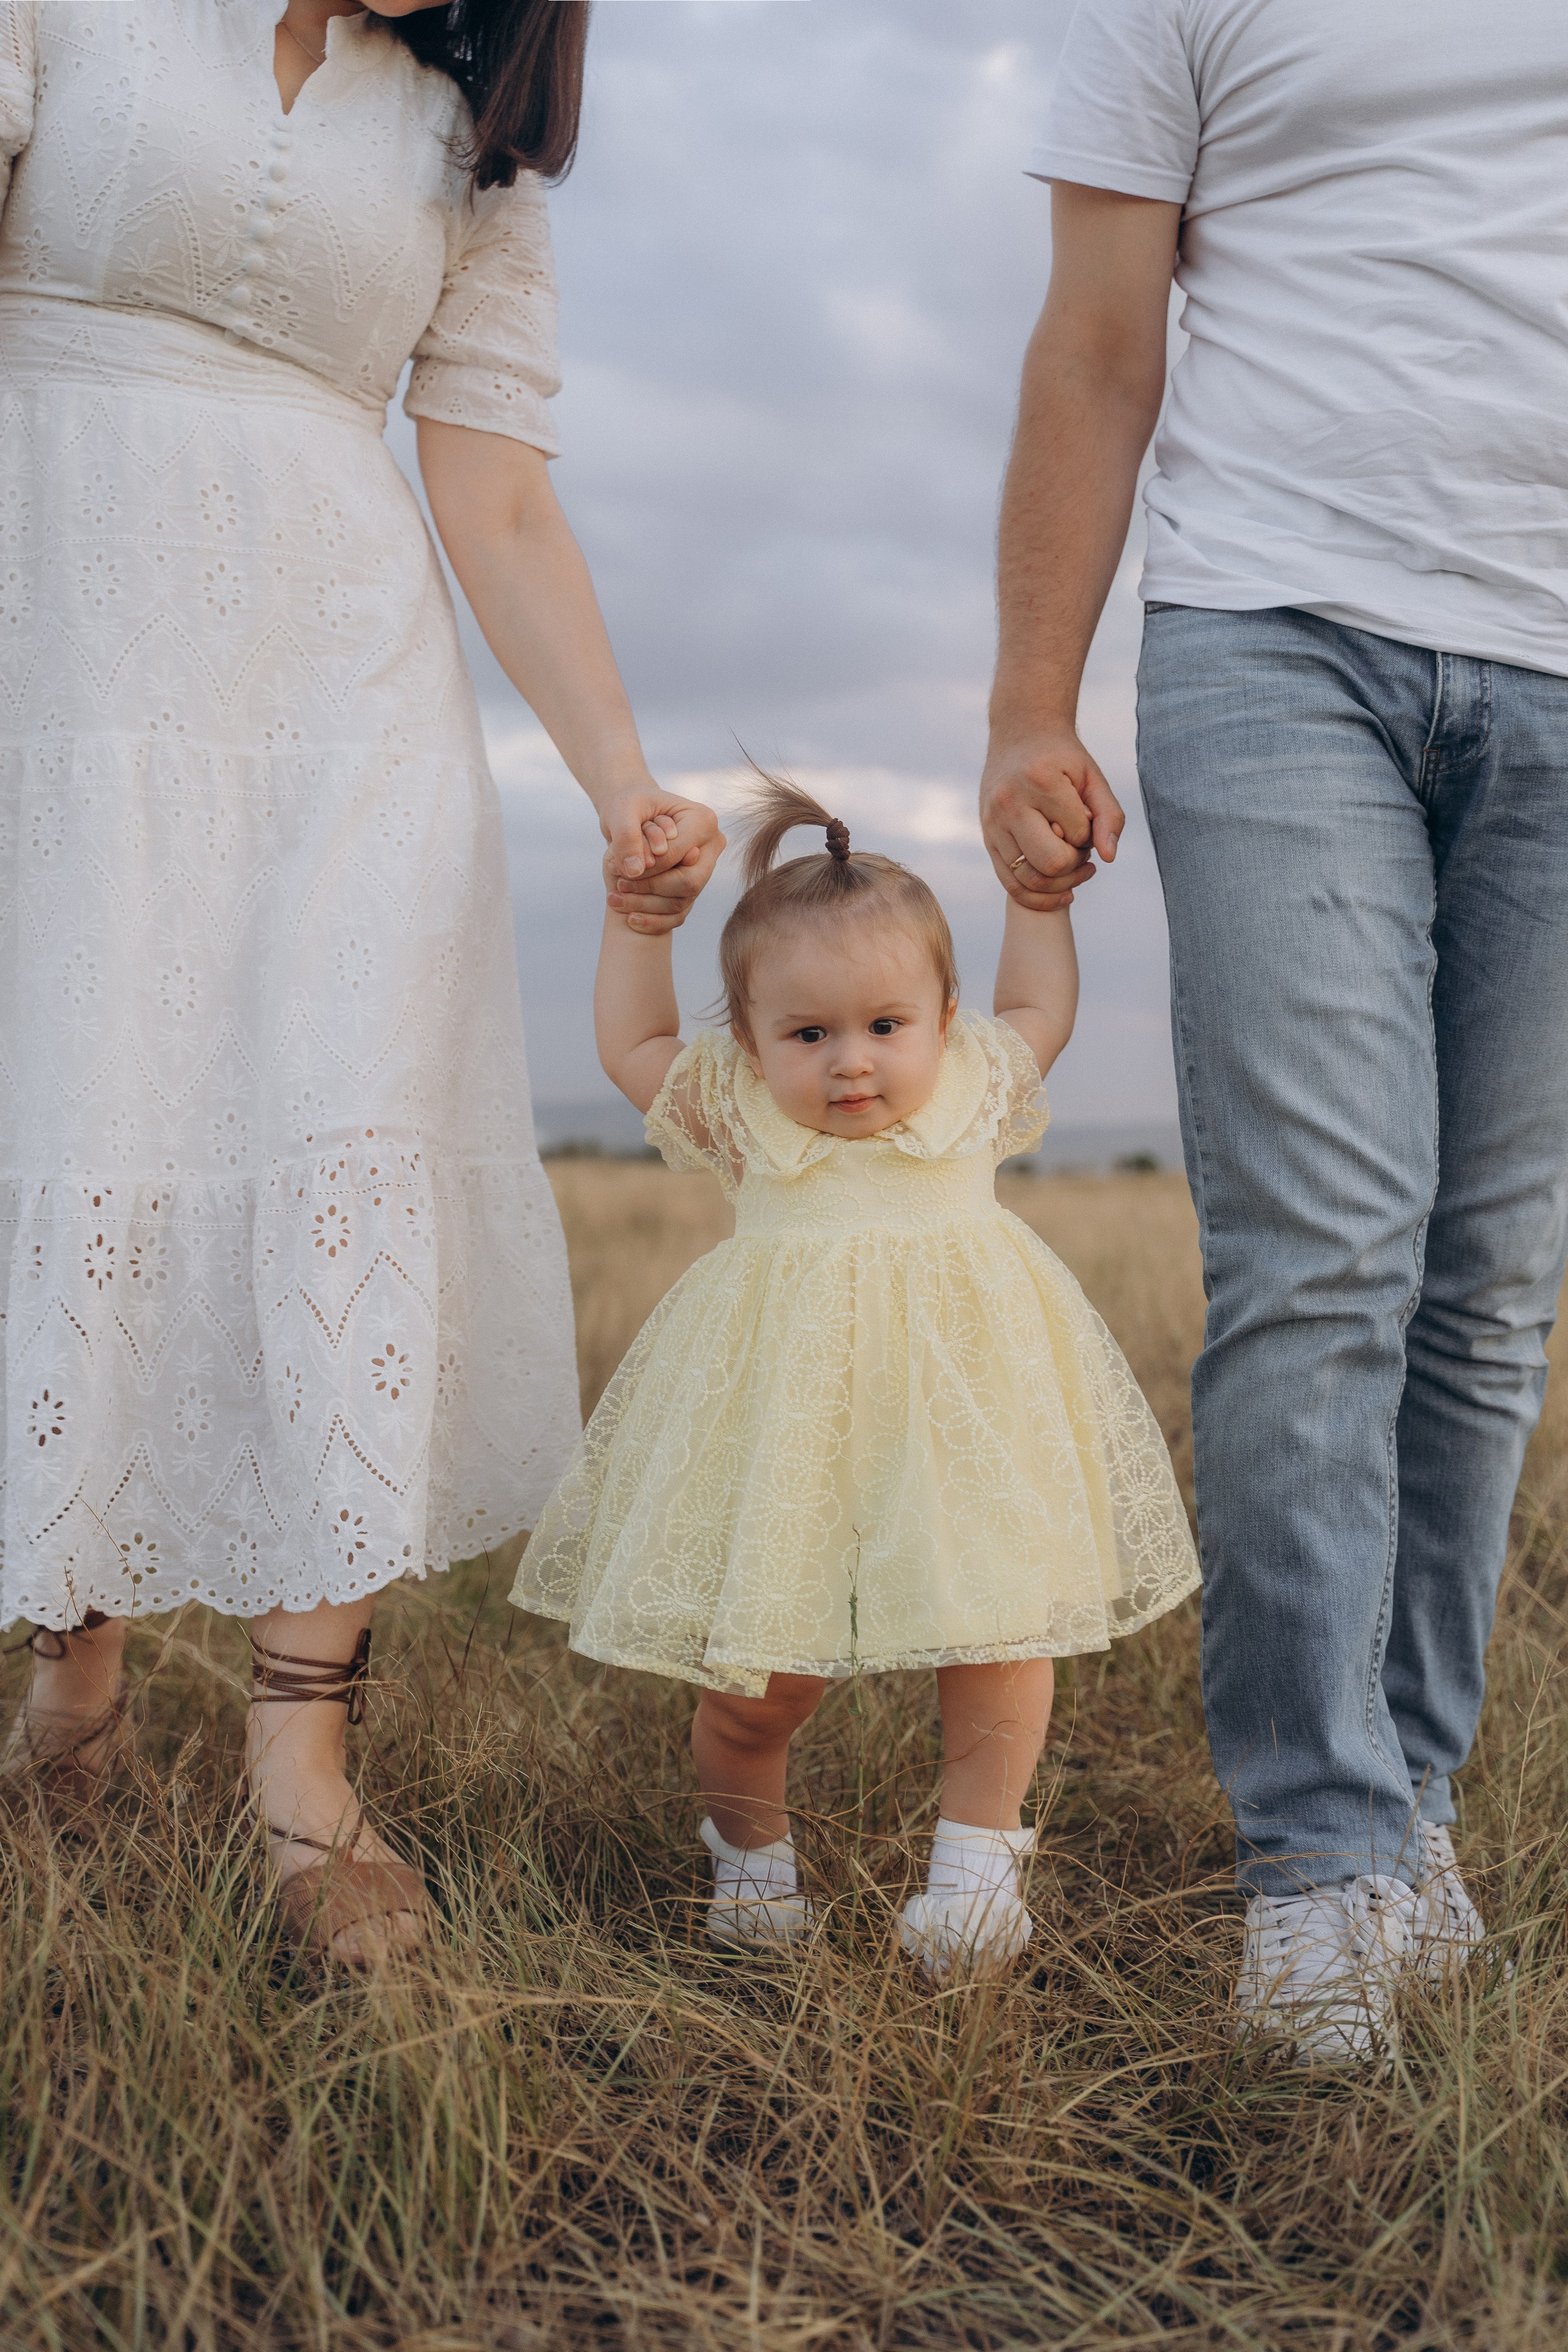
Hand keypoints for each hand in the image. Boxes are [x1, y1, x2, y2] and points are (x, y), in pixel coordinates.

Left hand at [599, 784, 724, 934]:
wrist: (632, 813)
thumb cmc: (628, 805)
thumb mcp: (622, 812)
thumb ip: (628, 837)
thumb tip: (636, 871)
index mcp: (704, 821)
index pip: (678, 856)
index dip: (648, 868)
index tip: (616, 869)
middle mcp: (712, 846)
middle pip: (689, 883)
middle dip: (649, 889)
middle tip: (617, 885)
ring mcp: (706, 869)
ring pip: (682, 902)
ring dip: (646, 906)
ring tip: (614, 899)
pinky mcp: (694, 887)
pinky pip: (679, 915)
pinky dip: (654, 921)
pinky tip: (629, 918)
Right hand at [979, 725, 1124, 910]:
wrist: (1020, 734)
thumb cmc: (1062, 757)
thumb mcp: (1093, 777)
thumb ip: (1109, 815)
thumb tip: (1109, 858)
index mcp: (1040, 781)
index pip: (1077, 834)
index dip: (1090, 835)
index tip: (1088, 821)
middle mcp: (1010, 803)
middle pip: (1052, 863)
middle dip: (1075, 863)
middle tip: (1081, 847)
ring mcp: (993, 823)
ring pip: (1030, 880)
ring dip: (1060, 882)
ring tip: (1073, 864)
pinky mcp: (987, 838)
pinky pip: (1010, 884)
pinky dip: (1038, 896)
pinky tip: (1062, 891)